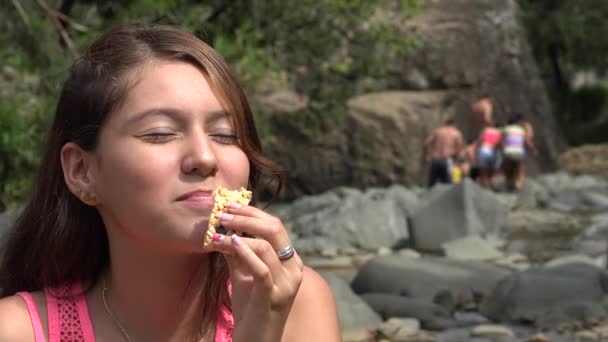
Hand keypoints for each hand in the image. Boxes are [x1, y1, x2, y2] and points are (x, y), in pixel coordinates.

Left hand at [207, 202, 303, 341]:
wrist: (256, 341)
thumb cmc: (251, 308)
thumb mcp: (244, 274)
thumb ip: (239, 252)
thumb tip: (225, 227)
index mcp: (291, 261)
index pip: (275, 226)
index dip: (253, 213)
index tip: (230, 205)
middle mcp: (294, 269)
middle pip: (275, 229)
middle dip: (247, 217)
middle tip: (223, 212)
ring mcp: (287, 284)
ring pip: (266, 246)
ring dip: (238, 234)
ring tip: (217, 232)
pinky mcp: (274, 297)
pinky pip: (261, 269)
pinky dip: (244, 252)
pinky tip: (229, 244)